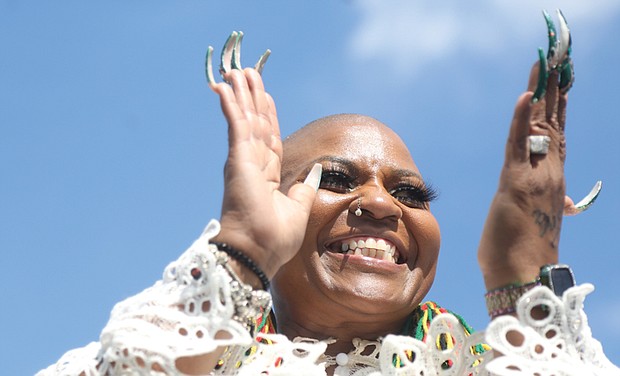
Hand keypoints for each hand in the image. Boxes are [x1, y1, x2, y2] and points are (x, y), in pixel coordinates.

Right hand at [207, 35, 320, 279]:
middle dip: (253, 97)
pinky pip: (236, 125)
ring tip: (236, 71)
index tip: (265, 95)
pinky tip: (226, 88)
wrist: (256, 252)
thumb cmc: (274, 238)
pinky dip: (231, 105)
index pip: (269, 138)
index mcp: (268, 175)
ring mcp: (243, 160)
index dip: (267, 115)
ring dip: (241, 93)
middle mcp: (253, 164)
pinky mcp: (238, 159)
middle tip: (247, 72)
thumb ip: (305, 186)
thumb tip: (315, 169)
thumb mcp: (299, 208)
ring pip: (245, 118)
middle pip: (256, 122)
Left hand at [477, 63, 567, 289]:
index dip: (557, 108)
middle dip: (553, 90)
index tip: (559, 84)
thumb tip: (571, 203)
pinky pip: (517, 144)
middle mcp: (549, 173)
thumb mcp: (538, 220)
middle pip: (551, 122)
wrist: (522, 277)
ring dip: (539, 93)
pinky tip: (524, 95)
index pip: (555, 136)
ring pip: (538, 126)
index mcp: (552, 180)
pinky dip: (520, 118)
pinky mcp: (515, 183)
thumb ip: (553, 204)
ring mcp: (534, 176)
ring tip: (544, 64)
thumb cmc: (523, 252)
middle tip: (555, 59)